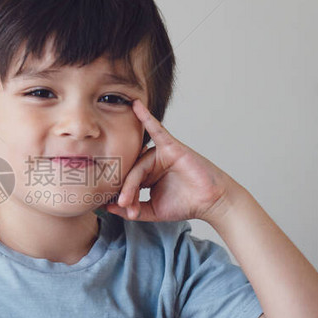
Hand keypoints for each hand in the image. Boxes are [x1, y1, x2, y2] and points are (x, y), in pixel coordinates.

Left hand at [106, 99, 235, 223]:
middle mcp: (151, 162)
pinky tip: (135, 106)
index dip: (122, 196)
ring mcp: (160, 153)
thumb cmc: (186, 204)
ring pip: (138, 165)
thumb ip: (132, 209)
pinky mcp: (170, 146)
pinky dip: (146, 117)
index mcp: (146, 175)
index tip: (121, 209)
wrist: (210, 203)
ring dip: (131, 183)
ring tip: (126, 199)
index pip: (125, 181)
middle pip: (130, 173)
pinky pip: (156, 130)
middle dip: (125, 191)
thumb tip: (107, 207)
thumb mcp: (152, 211)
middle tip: (123, 204)